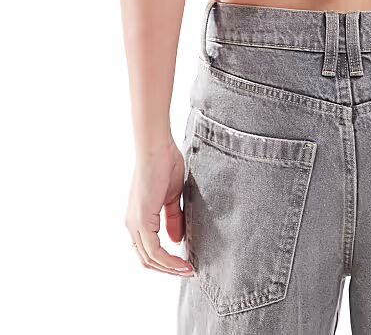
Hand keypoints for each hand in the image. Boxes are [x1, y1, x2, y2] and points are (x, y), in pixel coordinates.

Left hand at [125, 139, 194, 276]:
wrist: (157, 148)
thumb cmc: (165, 164)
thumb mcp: (171, 197)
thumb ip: (172, 219)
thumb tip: (176, 240)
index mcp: (138, 219)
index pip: (149, 251)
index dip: (166, 261)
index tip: (185, 264)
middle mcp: (132, 225)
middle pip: (147, 260)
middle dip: (168, 270)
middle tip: (188, 272)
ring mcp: (135, 223)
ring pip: (149, 259)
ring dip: (170, 268)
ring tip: (188, 270)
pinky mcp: (142, 220)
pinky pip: (154, 250)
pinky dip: (168, 260)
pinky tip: (182, 261)